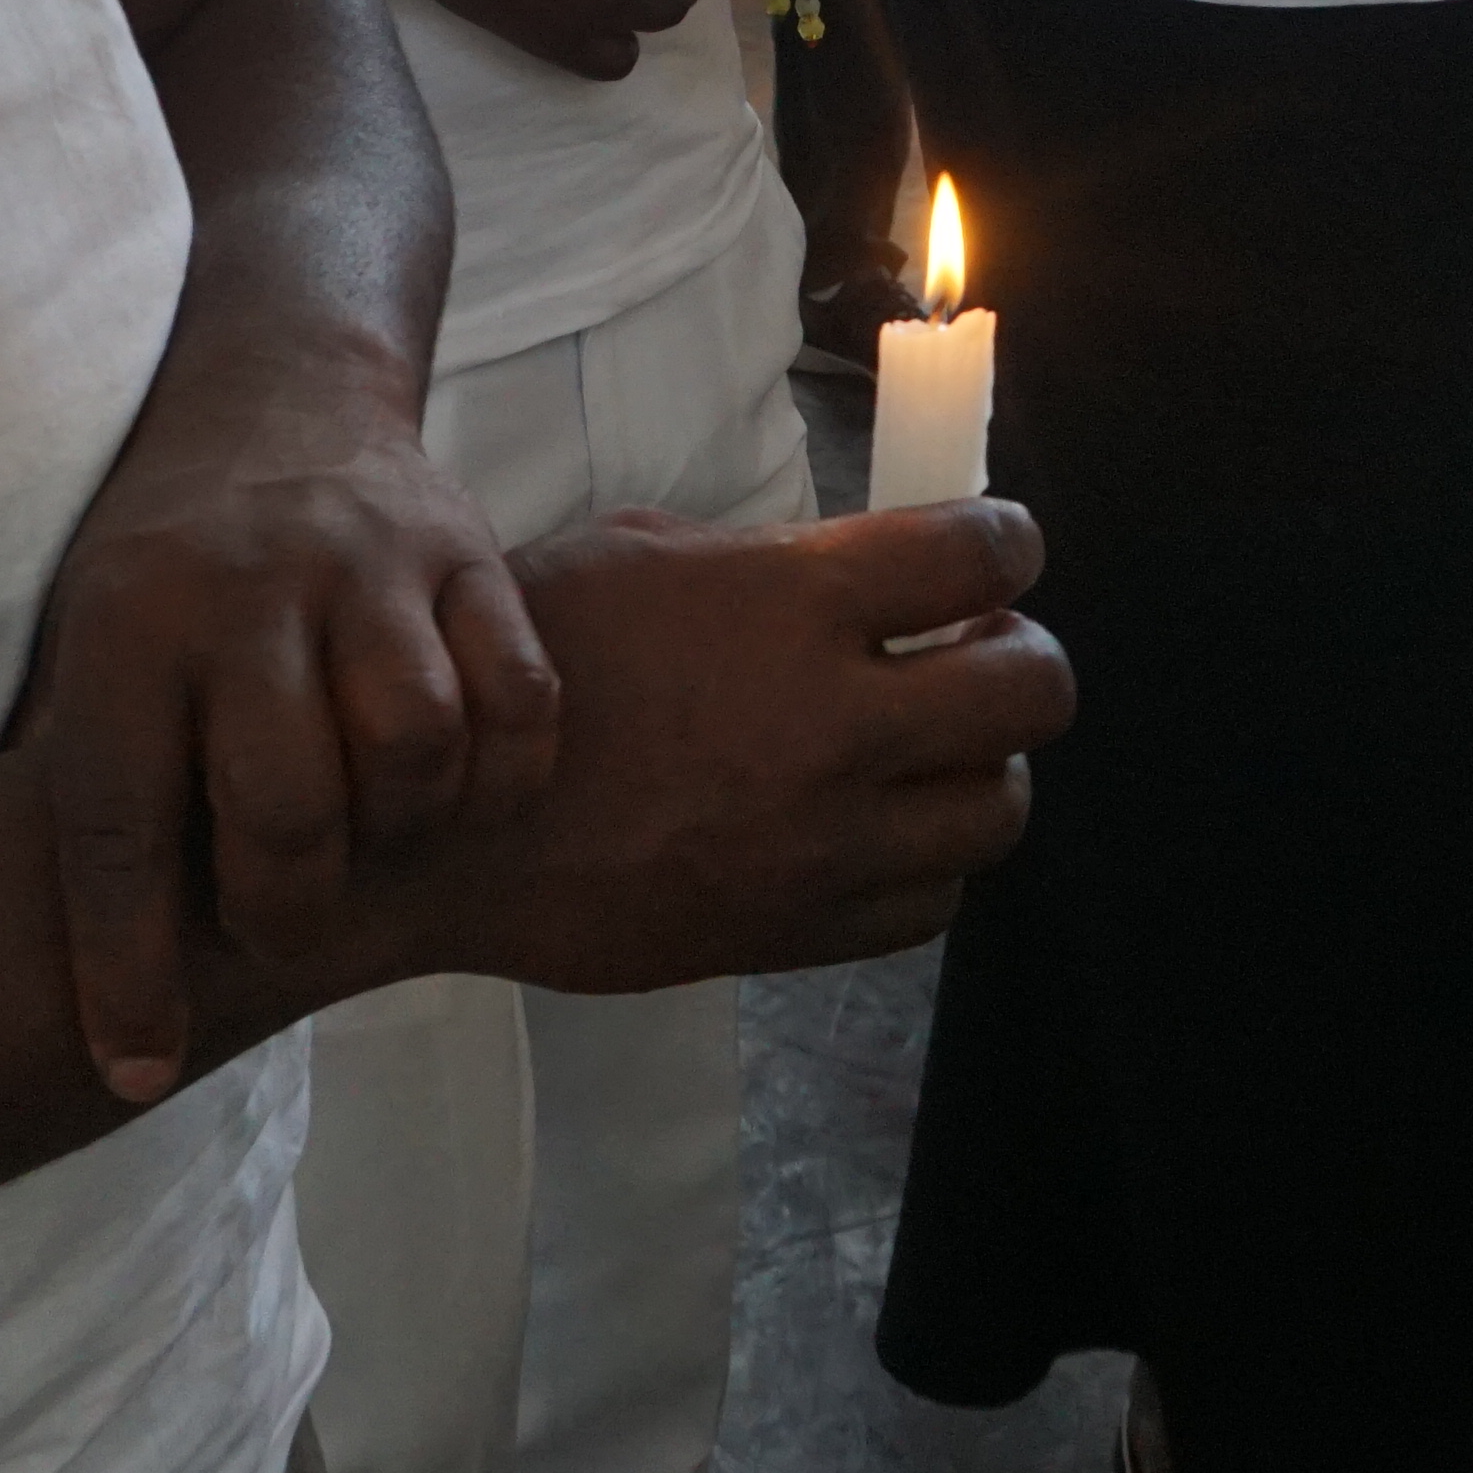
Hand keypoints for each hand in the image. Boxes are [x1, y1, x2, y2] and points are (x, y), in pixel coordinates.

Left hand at [29, 371, 558, 1098]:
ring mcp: (369, 559)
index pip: (116, 820)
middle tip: (276, 924)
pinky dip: (501, 776)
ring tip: (370, 845)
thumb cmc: (164, 567)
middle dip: (282, 907)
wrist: (279, 397)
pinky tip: (458, 799)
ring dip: (398, 832)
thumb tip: (31, 970)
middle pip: (284, 799)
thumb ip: (71, 783)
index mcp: (124, 617)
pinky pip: (519, 695)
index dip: (124, 966)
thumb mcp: (78, 642)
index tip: (135, 1063)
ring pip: (415, 743)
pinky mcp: (470, 549)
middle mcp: (245, 581)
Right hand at [306, 504, 1069, 1003]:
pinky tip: (878, 825)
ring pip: (999, 809)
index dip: (1007, 542)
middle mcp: (833, 724)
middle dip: (1021, 656)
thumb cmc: (524, 663)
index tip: (994, 550)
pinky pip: (931, 904)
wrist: (440, 823)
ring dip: (983, 766)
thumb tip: (867, 567)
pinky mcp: (799, 930)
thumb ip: (771, 561)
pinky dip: (928, 861)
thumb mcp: (639, 553)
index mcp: (792, 604)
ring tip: (930, 748)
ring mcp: (824, 840)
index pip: (982, 557)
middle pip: (1032, 691)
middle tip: (972, 650)